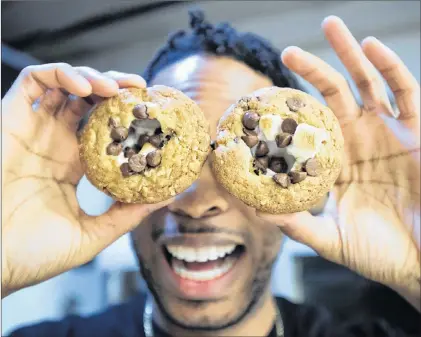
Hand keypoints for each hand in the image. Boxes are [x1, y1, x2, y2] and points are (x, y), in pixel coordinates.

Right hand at [2, 64, 170, 296]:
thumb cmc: (34, 254)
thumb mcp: (92, 234)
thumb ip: (127, 215)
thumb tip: (168, 198)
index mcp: (75, 165)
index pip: (106, 129)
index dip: (128, 117)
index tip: (153, 114)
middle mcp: (56, 143)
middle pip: (89, 101)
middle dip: (115, 89)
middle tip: (141, 90)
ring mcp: (34, 130)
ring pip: (64, 85)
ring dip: (93, 77)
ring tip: (116, 88)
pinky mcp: (10, 119)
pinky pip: (32, 80)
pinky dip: (60, 74)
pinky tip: (85, 88)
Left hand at [259, 17, 419, 308]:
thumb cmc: (378, 252)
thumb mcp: (330, 238)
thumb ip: (295, 224)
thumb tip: (254, 211)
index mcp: (333, 162)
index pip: (306, 128)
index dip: (285, 112)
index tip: (259, 98)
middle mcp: (357, 141)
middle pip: (332, 95)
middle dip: (312, 69)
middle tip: (286, 51)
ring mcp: (388, 132)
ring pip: (367, 83)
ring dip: (348, 53)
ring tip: (329, 25)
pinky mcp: (418, 130)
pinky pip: (405, 91)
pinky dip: (389, 66)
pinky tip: (370, 46)